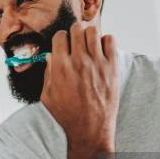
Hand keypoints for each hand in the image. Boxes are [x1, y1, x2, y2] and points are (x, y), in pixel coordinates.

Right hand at [41, 22, 118, 152]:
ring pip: (93, 31)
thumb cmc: (67, 115)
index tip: (64, 46)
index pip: (60, 36)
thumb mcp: (47, 96)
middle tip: (77, 43)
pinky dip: (105, 42)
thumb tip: (50, 56)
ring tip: (90, 46)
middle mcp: (78, 62)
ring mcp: (97, 63)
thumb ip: (47, 73)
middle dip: (75, 33)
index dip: (61, 39)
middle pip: (76, 29)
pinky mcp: (112, 67)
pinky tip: (102, 52)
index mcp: (60, 67)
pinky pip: (110, 40)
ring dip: (90, 35)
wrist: (90, 129)